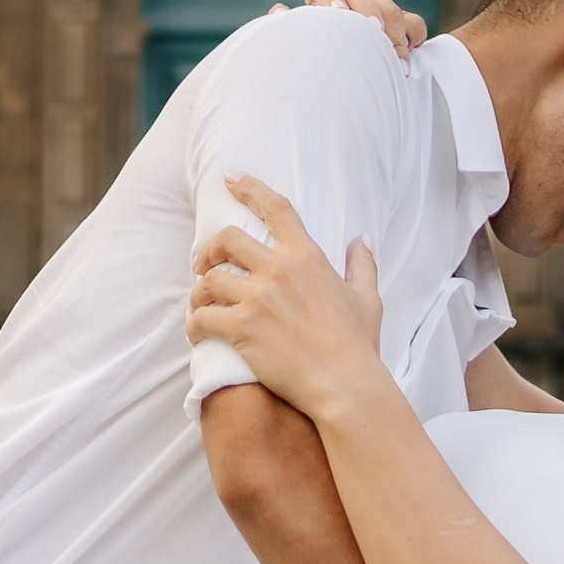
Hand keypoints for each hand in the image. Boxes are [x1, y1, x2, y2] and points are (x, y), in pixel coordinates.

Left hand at [188, 172, 384, 418]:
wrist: (346, 385)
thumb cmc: (358, 346)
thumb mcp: (368, 298)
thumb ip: (362, 264)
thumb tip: (362, 239)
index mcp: (307, 256)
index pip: (275, 208)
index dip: (249, 188)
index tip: (230, 178)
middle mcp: (280, 269)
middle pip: (228, 239)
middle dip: (209, 249)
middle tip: (202, 264)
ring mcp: (259, 297)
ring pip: (210, 279)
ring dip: (199, 292)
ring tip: (200, 305)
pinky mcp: (242, 328)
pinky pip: (203, 317)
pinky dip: (195, 324)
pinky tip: (198, 333)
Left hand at [298, 0, 427, 60]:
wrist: (336, 70)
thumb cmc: (312, 55)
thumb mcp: (299, 42)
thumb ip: (288, 26)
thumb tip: (279, 10)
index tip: (337, 15)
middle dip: (370, 14)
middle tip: (374, 33)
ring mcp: (378, 7)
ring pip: (391, 8)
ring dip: (395, 31)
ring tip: (396, 60)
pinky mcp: (400, 23)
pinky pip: (413, 22)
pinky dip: (413, 35)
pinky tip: (410, 53)